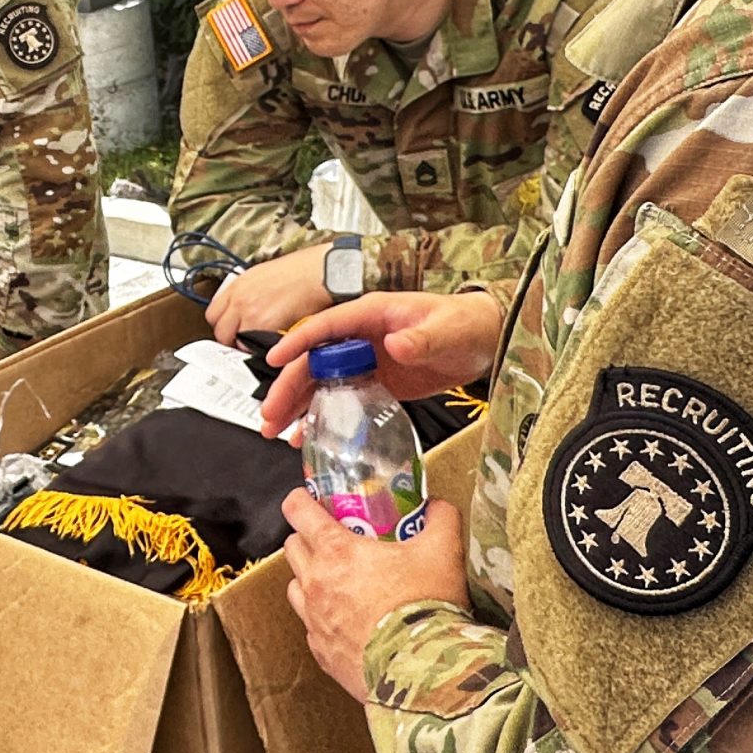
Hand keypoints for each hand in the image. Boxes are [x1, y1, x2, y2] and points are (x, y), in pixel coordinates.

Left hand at [205, 242, 334, 344]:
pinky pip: (252, 348)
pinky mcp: (263, 327)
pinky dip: (261, 351)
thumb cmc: (305, 272)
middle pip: (220, 331)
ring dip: (246, 347)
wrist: (324, 273)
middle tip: (249, 343)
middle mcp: (239, 299)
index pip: (213, 314)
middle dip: (232, 340)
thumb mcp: (268, 275)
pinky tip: (274, 347)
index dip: (225, 326)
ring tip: (264, 346)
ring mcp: (249, 313)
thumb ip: (251, 293)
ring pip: (234, 343)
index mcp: (239, 285)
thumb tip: (247, 310)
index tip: (234, 331)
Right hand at [259, 290, 504, 433]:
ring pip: (319, 382)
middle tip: (269, 417)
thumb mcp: (445, 330)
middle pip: (312, 362)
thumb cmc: (463, 324)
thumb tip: (395, 344)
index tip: (272, 360)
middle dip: (287, 388)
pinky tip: (307, 437)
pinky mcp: (374, 382)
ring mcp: (364, 361)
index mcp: (369, 315)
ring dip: (296, 406)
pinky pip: (339, 400)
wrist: (483, 340)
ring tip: (276, 432)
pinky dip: (321, 417)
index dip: (297, 343)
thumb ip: (421, 338)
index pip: (324, 327)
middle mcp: (359, 337)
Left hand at [282, 489, 469, 699]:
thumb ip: (441, 520)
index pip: (298, 511)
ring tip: (338, 581)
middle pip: (292, 547)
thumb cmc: (425, 606)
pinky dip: (323, 617)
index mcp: (337, 551)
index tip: (308, 500)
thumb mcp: (442, 552)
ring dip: (309, 578)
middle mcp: (316, 583)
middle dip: (307, 538)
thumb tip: (438, 507)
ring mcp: (314, 620)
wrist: (422, 670)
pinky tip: (348, 619)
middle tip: (333, 540)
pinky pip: (311, 626)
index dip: (300, 500)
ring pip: (294, 587)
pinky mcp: (321, 652)